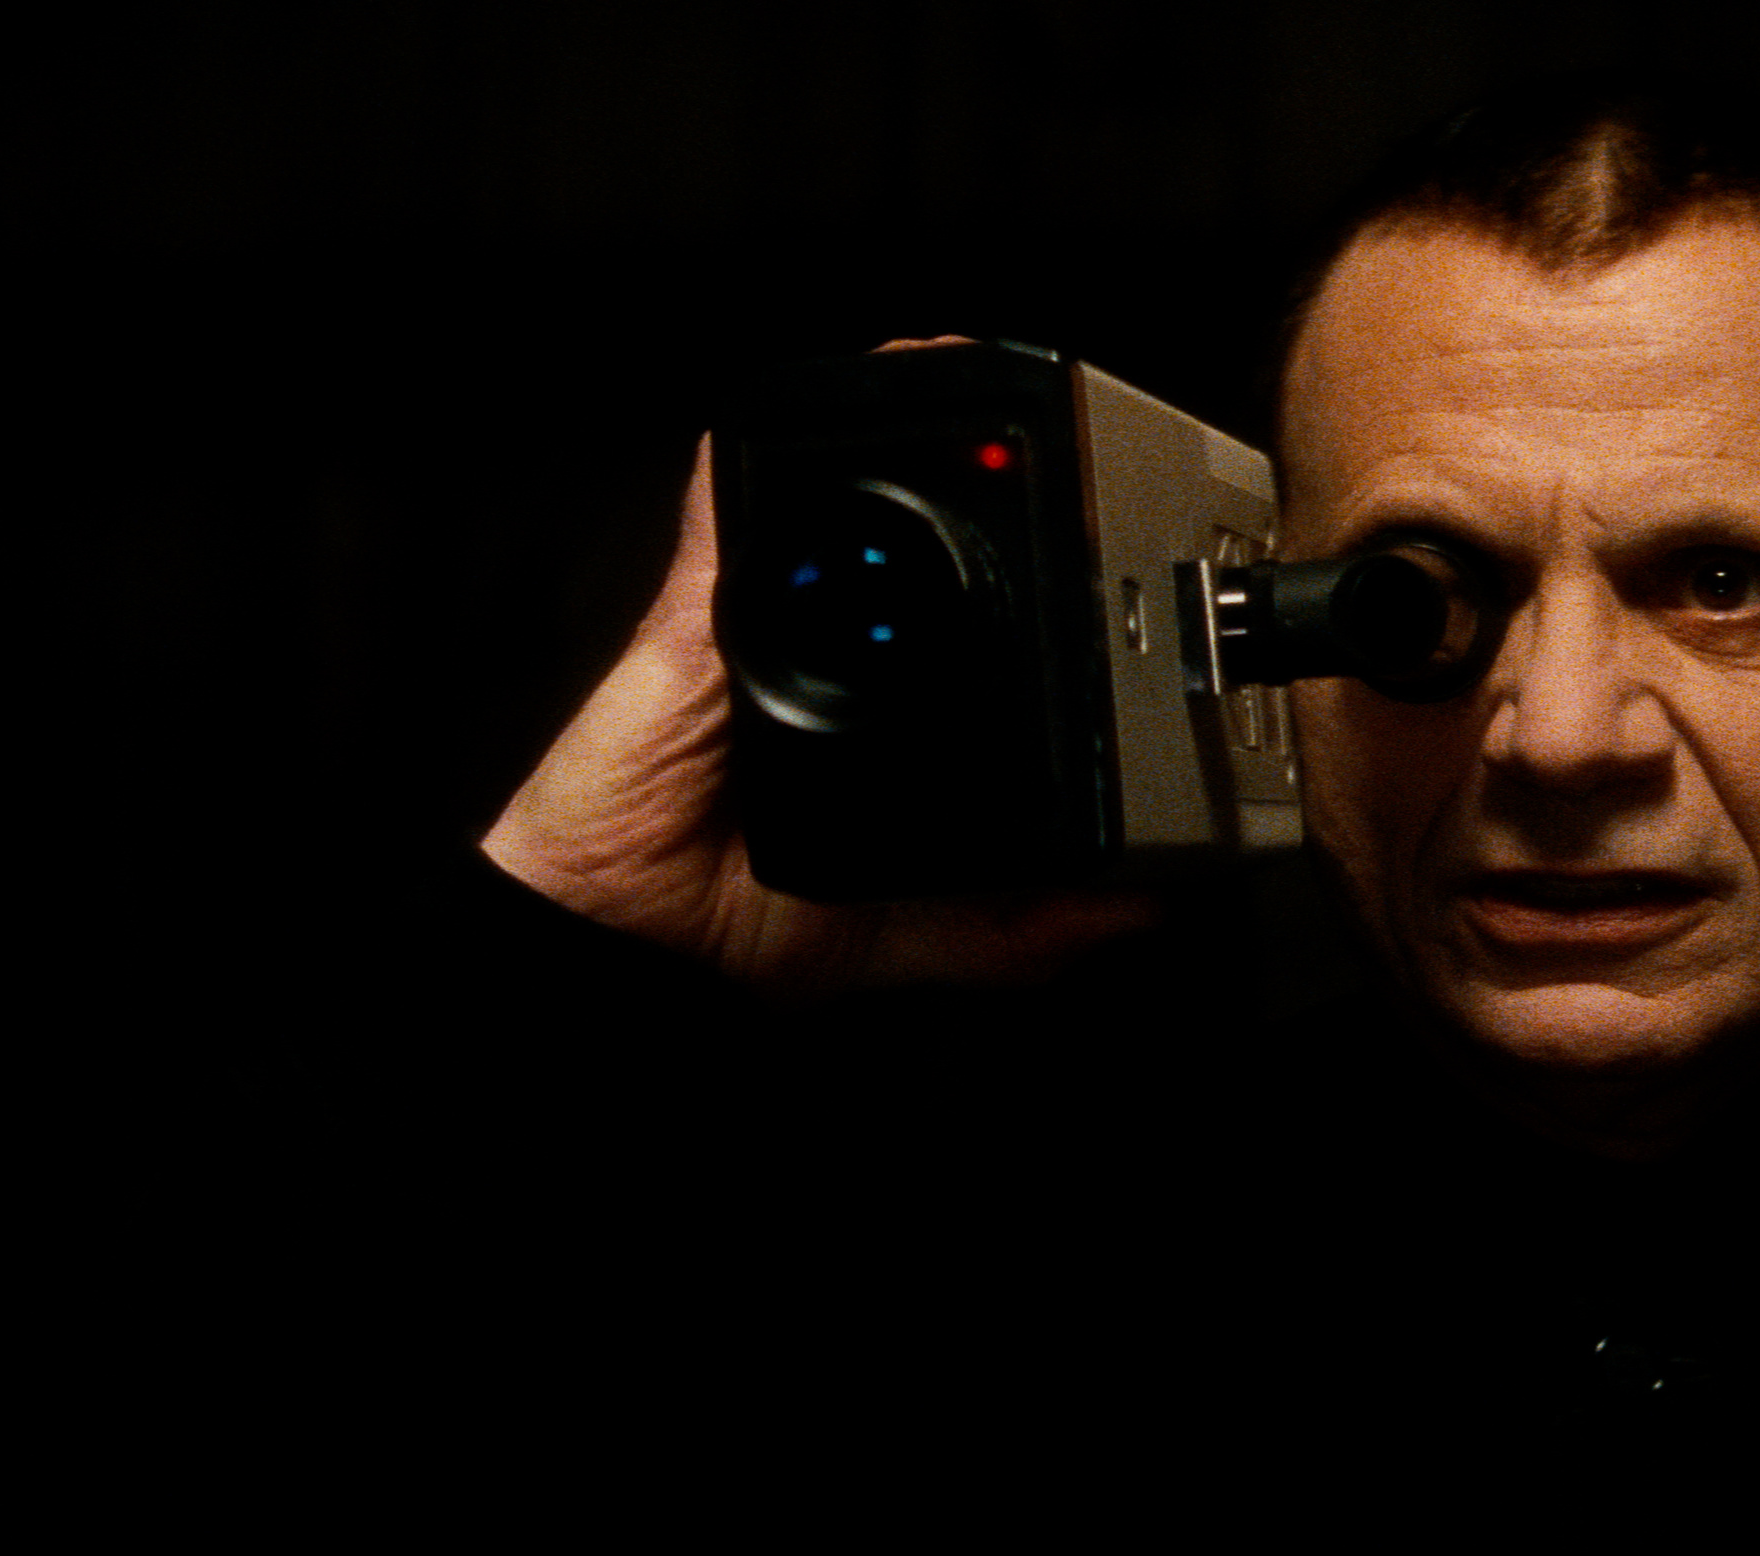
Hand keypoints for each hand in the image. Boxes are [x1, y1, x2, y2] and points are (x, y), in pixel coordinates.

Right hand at [480, 339, 1155, 997]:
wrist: (623, 953)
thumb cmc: (732, 934)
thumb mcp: (914, 937)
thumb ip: (1021, 927)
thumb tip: (1136, 899)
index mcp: (871, 713)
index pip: (955, 621)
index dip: (1022, 577)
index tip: (1099, 555)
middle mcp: (818, 652)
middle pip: (898, 538)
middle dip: (977, 489)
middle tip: (1065, 466)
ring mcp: (757, 622)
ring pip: (821, 497)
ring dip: (890, 447)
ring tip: (971, 400)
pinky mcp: (696, 610)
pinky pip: (732, 506)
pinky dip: (772, 454)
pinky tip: (841, 411)